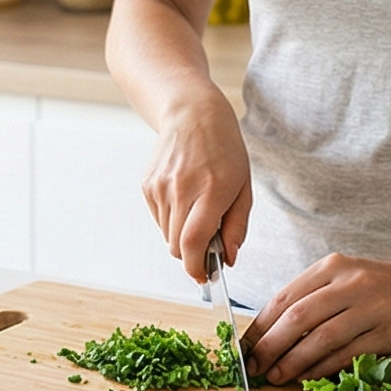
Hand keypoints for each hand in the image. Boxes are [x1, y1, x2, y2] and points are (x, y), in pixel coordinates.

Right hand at [143, 96, 251, 281]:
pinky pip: (159, 220)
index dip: (197, 267)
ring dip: (182, 236)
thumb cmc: (224, 149)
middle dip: (193, 254)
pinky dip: (172, 220)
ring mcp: (160, 188)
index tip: (205, 276)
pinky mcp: (147, 186)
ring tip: (197, 211)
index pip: (193, 242)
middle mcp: (181, 190)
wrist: (191, 113)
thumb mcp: (243, 187)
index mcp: (210, 190)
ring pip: (167, 236)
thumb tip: (229, 260)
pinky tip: (184, 198)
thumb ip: (237, 227)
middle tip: (209, 245)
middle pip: (177, 246)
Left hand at [243, 253, 390, 383]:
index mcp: (332, 267)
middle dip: (270, 346)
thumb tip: (266, 336)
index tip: (245, 348)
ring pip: (321, 338)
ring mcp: (372, 307)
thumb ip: (310, 300)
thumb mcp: (343, 279)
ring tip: (275, 376)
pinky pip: (347, 354)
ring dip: (293, 362)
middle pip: (298, 318)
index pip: (285, 298)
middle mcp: (350, 283)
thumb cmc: (379, 287)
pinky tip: (307, 377)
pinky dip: (323, 368)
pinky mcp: (389, 332)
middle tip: (254, 367)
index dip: (260, 327)